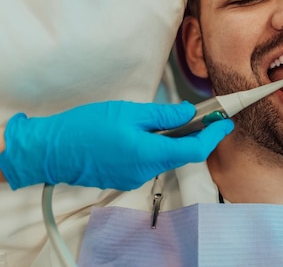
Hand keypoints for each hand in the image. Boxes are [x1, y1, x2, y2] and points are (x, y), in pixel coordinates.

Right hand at [0, 101, 233, 190]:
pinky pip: (150, 161)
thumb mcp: (129, 113)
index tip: (225, 122)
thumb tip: (189, 114)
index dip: (214, 136)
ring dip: (176, 140)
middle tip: (205, 115)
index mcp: (150, 154)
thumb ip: (163, 115)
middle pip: (183, 154)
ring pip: (166, 158)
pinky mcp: (124, 177)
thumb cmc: (85, 128)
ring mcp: (134, 177)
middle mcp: (146, 170)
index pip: (195, 149)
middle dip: (198, 135)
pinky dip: (158, 146)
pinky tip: (150, 131)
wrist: (50, 150)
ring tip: (172, 119)